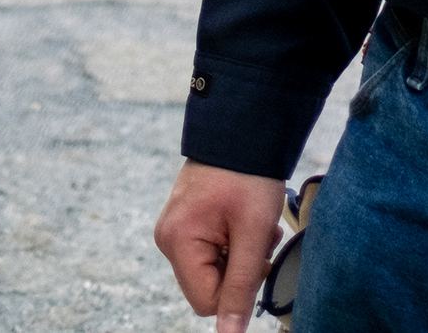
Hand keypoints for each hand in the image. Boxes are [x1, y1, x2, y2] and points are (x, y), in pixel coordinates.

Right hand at [154, 159, 286, 330]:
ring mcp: (175, 228)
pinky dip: (232, 241)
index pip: (207, 302)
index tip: (256, 254)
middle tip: (259, 235)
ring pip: (212, 268)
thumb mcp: (253, 232)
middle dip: (240, 267)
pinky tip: (244, 218)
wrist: (244, 125)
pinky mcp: (186, 220)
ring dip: (240, 253)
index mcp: (178, 242)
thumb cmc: (249, 174)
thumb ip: (242, 286)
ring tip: (254, 222)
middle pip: (209, 285)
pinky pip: (210, 249)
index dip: (238, 286)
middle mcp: (168, 238)